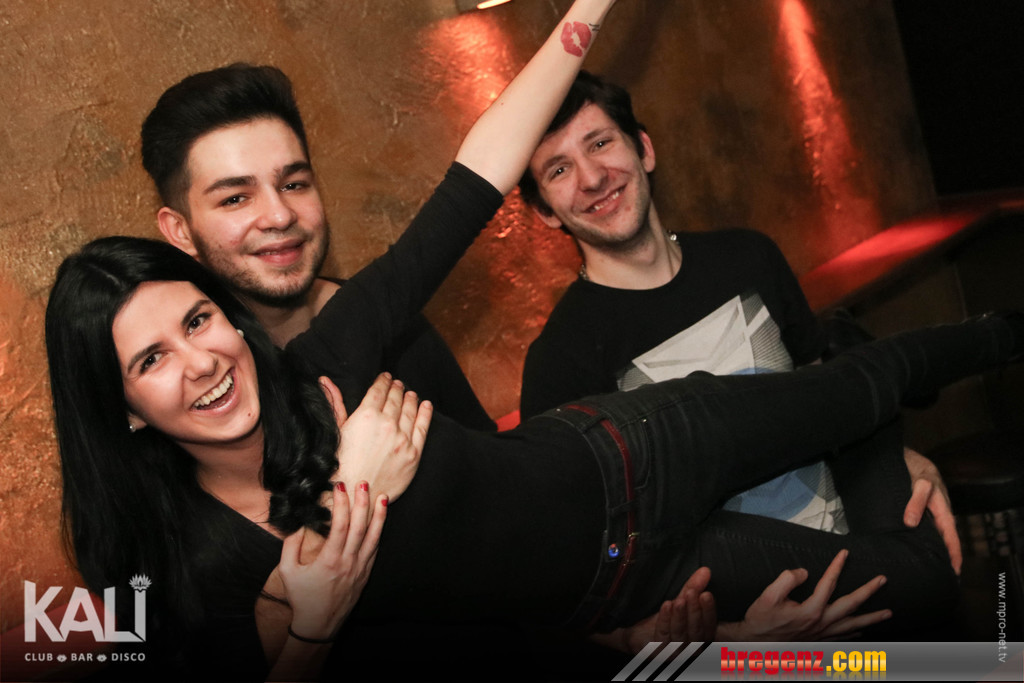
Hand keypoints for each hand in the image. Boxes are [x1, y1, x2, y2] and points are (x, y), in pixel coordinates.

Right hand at [278, 481, 386, 640]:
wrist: (318, 625)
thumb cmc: (302, 598)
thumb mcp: (288, 572)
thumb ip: (290, 546)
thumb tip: (297, 524)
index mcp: (330, 560)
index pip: (340, 525)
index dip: (341, 504)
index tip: (339, 487)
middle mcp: (348, 563)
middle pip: (360, 527)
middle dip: (363, 503)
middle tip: (364, 484)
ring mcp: (360, 569)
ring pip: (374, 538)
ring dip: (379, 516)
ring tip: (383, 497)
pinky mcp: (365, 574)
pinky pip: (375, 550)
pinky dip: (378, 533)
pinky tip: (380, 521)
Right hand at [324, 373, 431, 502]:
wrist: (352, 495)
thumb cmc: (338, 464)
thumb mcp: (335, 430)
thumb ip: (334, 403)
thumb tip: (326, 380)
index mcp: (366, 415)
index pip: (378, 391)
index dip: (383, 381)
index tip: (385, 377)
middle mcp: (387, 424)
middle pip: (395, 399)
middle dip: (397, 389)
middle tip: (398, 384)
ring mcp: (402, 439)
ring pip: (410, 410)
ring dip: (410, 398)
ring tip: (410, 393)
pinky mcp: (413, 454)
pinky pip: (422, 428)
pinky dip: (425, 414)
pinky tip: (426, 405)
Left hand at [594, 567, 716, 652]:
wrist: (635, 630)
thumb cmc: (664, 617)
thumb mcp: (680, 600)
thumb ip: (693, 588)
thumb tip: (705, 570)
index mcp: (699, 637)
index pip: (709, 627)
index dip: (709, 611)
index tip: (706, 594)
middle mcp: (690, 648)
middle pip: (697, 632)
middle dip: (695, 611)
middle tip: (692, 594)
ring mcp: (674, 653)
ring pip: (680, 635)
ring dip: (680, 616)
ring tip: (679, 600)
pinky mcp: (657, 652)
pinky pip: (663, 636)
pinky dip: (665, 621)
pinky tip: (666, 606)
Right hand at [717, 550, 890, 640]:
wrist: (755, 644)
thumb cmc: (761, 620)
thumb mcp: (768, 596)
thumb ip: (786, 580)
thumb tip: (804, 572)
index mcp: (810, 610)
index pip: (828, 584)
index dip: (837, 566)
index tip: (845, 553)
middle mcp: (821, 623)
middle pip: (851, 606)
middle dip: (868, 592)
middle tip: (882, 580)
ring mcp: (823, 635)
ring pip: (853, 625)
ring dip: (872, 618)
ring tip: (889, 613)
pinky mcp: (820, 642)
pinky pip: (845, 638)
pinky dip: (857, 633)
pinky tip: (862, 630)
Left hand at [902, 448, 960, 574]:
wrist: (908, 457)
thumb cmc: (917, 470)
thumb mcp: (919, 484)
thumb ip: (916, 502)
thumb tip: (911, 523)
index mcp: (942, 509)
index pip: (950, 535)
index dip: (953, 552)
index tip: (955, 569)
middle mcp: (938, 512)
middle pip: (944, 537)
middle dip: (946, 555)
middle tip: (943, 574)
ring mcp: (929, 511)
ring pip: (934, 533)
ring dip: (934, 547)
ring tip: (930, 565)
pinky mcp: (918, 508)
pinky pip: (924, 526)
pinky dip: (923, 537)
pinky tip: (915, 545)